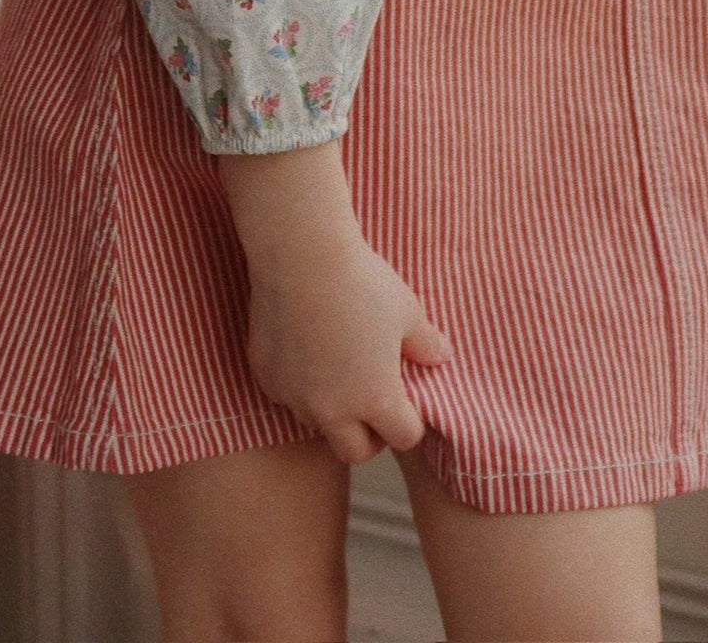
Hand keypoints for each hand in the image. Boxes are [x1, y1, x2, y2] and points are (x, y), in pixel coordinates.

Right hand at [245, 232, 454, 466]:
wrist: (301, 255)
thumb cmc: (361, 281)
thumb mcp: (407, 310)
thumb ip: (425, 343)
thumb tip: (440, 357)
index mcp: (375, 399)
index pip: (403, 438)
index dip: (411, 422)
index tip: (408, 401)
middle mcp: (332, 410)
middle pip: (355, 452)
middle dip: (369, 435)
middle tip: (374, 402)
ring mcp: (294, 397)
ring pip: (317, 423)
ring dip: (331, 409)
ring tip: (338, 367)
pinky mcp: (267, 377)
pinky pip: (288, 395)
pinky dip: (300, 384)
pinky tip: (306, 347)